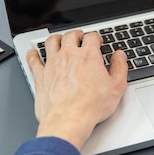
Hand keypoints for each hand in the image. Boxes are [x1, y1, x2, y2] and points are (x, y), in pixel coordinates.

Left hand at [27, 30, 127, 149]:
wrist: (68, 120)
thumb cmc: (90, 107)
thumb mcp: (116, 87)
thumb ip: (119, 68)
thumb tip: (120, 56)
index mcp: (88, 56)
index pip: (92, 36)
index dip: (96, 37)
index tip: (97, 41)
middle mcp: (69, 55)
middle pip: (70, 35)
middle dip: (77, 34)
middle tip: (79, 36)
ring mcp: (52, 64)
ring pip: (51, 42)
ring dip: (56, 38)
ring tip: (59, 39)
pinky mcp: (40, 76)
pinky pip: (34, 60)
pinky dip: (33, 54)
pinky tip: (33, 53)